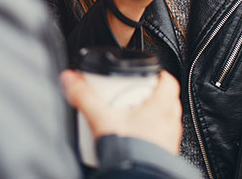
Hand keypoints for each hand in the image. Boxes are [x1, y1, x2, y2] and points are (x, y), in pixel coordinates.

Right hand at [60, 69, 181, 154]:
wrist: (136, 177)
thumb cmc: (129, 151)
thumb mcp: (101, 118)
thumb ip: (84, 96)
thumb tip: (71, 80)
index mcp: (160, 107)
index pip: (168, 81)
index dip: (158, 74)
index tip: (146, 73)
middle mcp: (169, 122)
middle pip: (165, 98)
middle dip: (149, 94)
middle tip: (131, 93)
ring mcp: (169, 138)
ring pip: (165, 118)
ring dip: (151, 114)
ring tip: (130, 115)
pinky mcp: (165, 152)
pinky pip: (161, 136)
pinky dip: (151, 132)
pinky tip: (133, 136)